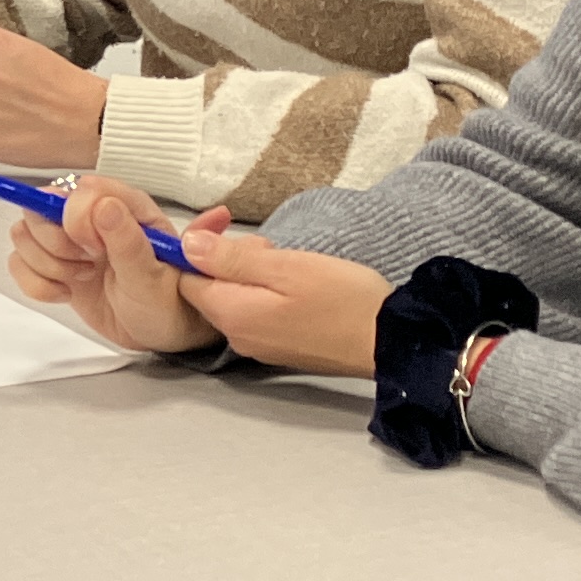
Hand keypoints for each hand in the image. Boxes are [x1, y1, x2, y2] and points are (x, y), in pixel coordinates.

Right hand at [4, 172, 217, 353]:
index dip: (77, 220)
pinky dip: (37, 285)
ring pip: (23, 234)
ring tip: (80, 281)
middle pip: (39, 208)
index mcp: (123, 205)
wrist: (157, 333)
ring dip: (46, 266)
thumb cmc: (165, 302)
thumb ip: (128, 240)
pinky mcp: (52, 263)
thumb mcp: (151, 277)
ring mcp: (68, 239)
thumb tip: (103, 205)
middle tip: (87, 268)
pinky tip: (65, 294)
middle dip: (56, 246)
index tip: (96, 251)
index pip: (79, 191)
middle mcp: (90, 216)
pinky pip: (17, 263)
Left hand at [177, 212, 395, 375]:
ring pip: (236, 301)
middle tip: (271, 247)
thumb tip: (187, 247)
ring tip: (289, 263)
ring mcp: (259, 347)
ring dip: (252, 275)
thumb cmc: (343, 299)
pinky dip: (267, 294)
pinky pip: (257, 315)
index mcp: (232, 315)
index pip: (187, 280)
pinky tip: (298, 285)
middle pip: (211, 291)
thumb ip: (231, 257)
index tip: (230, 230)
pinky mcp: (280, 350)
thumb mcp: (286, 266)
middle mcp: (238, 337)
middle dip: (230, 261)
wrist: (393, 341)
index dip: (199, 250)